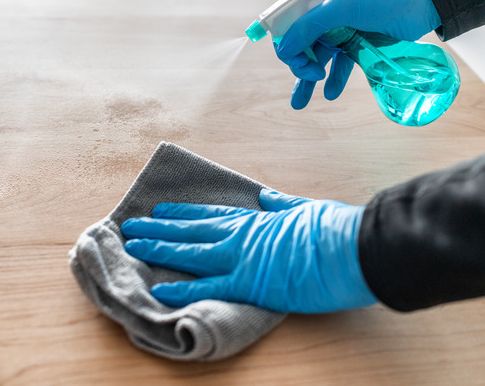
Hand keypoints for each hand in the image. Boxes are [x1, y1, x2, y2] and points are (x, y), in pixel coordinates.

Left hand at [120, 189, 376, 312]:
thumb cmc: (335, 228)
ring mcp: (242, 259)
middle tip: (131, 226)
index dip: (182, 213)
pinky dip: (182, 289)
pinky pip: (209, 287)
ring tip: (133, 247)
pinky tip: (159, 289)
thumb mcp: (305, 209)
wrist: (354, 246)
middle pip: (190, 231)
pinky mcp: (250, 284)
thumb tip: (266, 196)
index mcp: (255, 219)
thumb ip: (281, 205)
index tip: (161, 210)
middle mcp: (241, 235)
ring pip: (190, 253)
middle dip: (158, 228)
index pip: (209, 215)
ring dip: (159, 250)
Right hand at [276, 0, 440, 108]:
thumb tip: (284, 49)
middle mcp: (326, 18)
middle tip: (311, 76)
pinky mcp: (358, 46)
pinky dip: (334, 81)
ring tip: (300, 104)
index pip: (289, 27)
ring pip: (317, 60)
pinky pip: (340, 66)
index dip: (287, 46)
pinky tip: (331, 93)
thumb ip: (310, 26)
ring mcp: (341, 33)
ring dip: (307, 81)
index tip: (298, 62)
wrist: (421, 1)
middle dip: (299, 66)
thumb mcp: (343, 7)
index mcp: (317, 2)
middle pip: (300, 46)